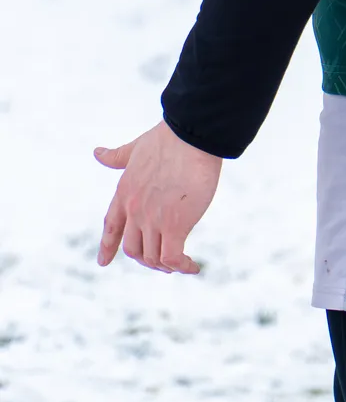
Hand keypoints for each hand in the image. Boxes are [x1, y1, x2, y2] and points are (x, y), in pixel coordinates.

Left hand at [95, 121, 221, 272]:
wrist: (190, 135)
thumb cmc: (168, 138)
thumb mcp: (136, 148)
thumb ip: (117, 156)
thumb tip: (96, 153)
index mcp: (124, 192)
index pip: (111, 226)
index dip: (107, 246)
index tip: (102, 262)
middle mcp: (135, 210)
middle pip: (133, 249)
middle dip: (146, 258)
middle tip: (162, 261)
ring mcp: (153, 220)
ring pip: (153, 257)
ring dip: (167, 265)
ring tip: (182, 264)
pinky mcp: (175, 225)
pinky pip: (174, 258)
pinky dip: (182, 266)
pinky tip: (193, 266)